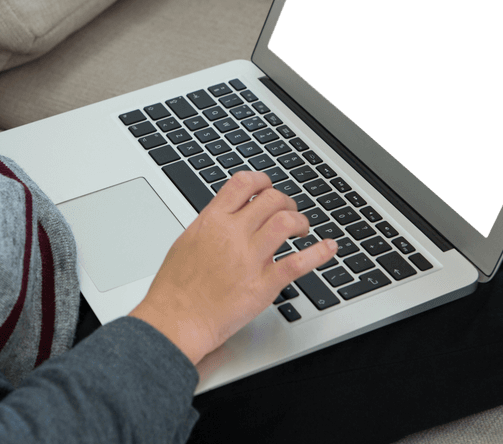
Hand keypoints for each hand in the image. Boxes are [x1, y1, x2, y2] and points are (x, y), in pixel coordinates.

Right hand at [129, 171, 336, 366]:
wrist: (175, 320)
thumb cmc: (174, 289)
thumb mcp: (185, 243)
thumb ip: (208, 226)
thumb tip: (223, 217)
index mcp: (211, 221)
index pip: (243, 184)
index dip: (262, 181)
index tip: (268, 187)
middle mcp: (232, 234)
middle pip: (270, 199)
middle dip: (285, 201)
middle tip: (288, 211)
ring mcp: (249, 259)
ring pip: (286, 222)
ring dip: (300, 220)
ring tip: (301, 229)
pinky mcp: (263, 285)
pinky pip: (298, 263)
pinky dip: (318, 253)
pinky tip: (328, 247)